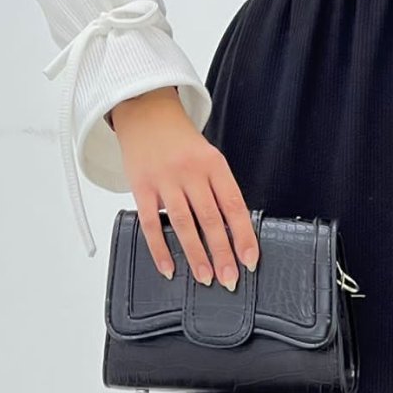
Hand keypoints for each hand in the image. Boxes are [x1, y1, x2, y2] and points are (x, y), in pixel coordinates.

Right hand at [112, 94, 259, 288]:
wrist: (147, 112)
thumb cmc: (182, 142)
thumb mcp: (208, 157)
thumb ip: (218, 189)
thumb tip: (233, 232)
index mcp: (214, 164)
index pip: (234, 205)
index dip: (244, 235)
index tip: (250, 260)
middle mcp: (191, 172)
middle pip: (210, 219)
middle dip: (222, 253)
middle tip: (230, 279)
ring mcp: (165, 179)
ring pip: (183, 224)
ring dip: (196, 255)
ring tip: (205, 278)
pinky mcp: (141, 187)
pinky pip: (150, 223)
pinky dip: (160, 249)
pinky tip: (169, 268)